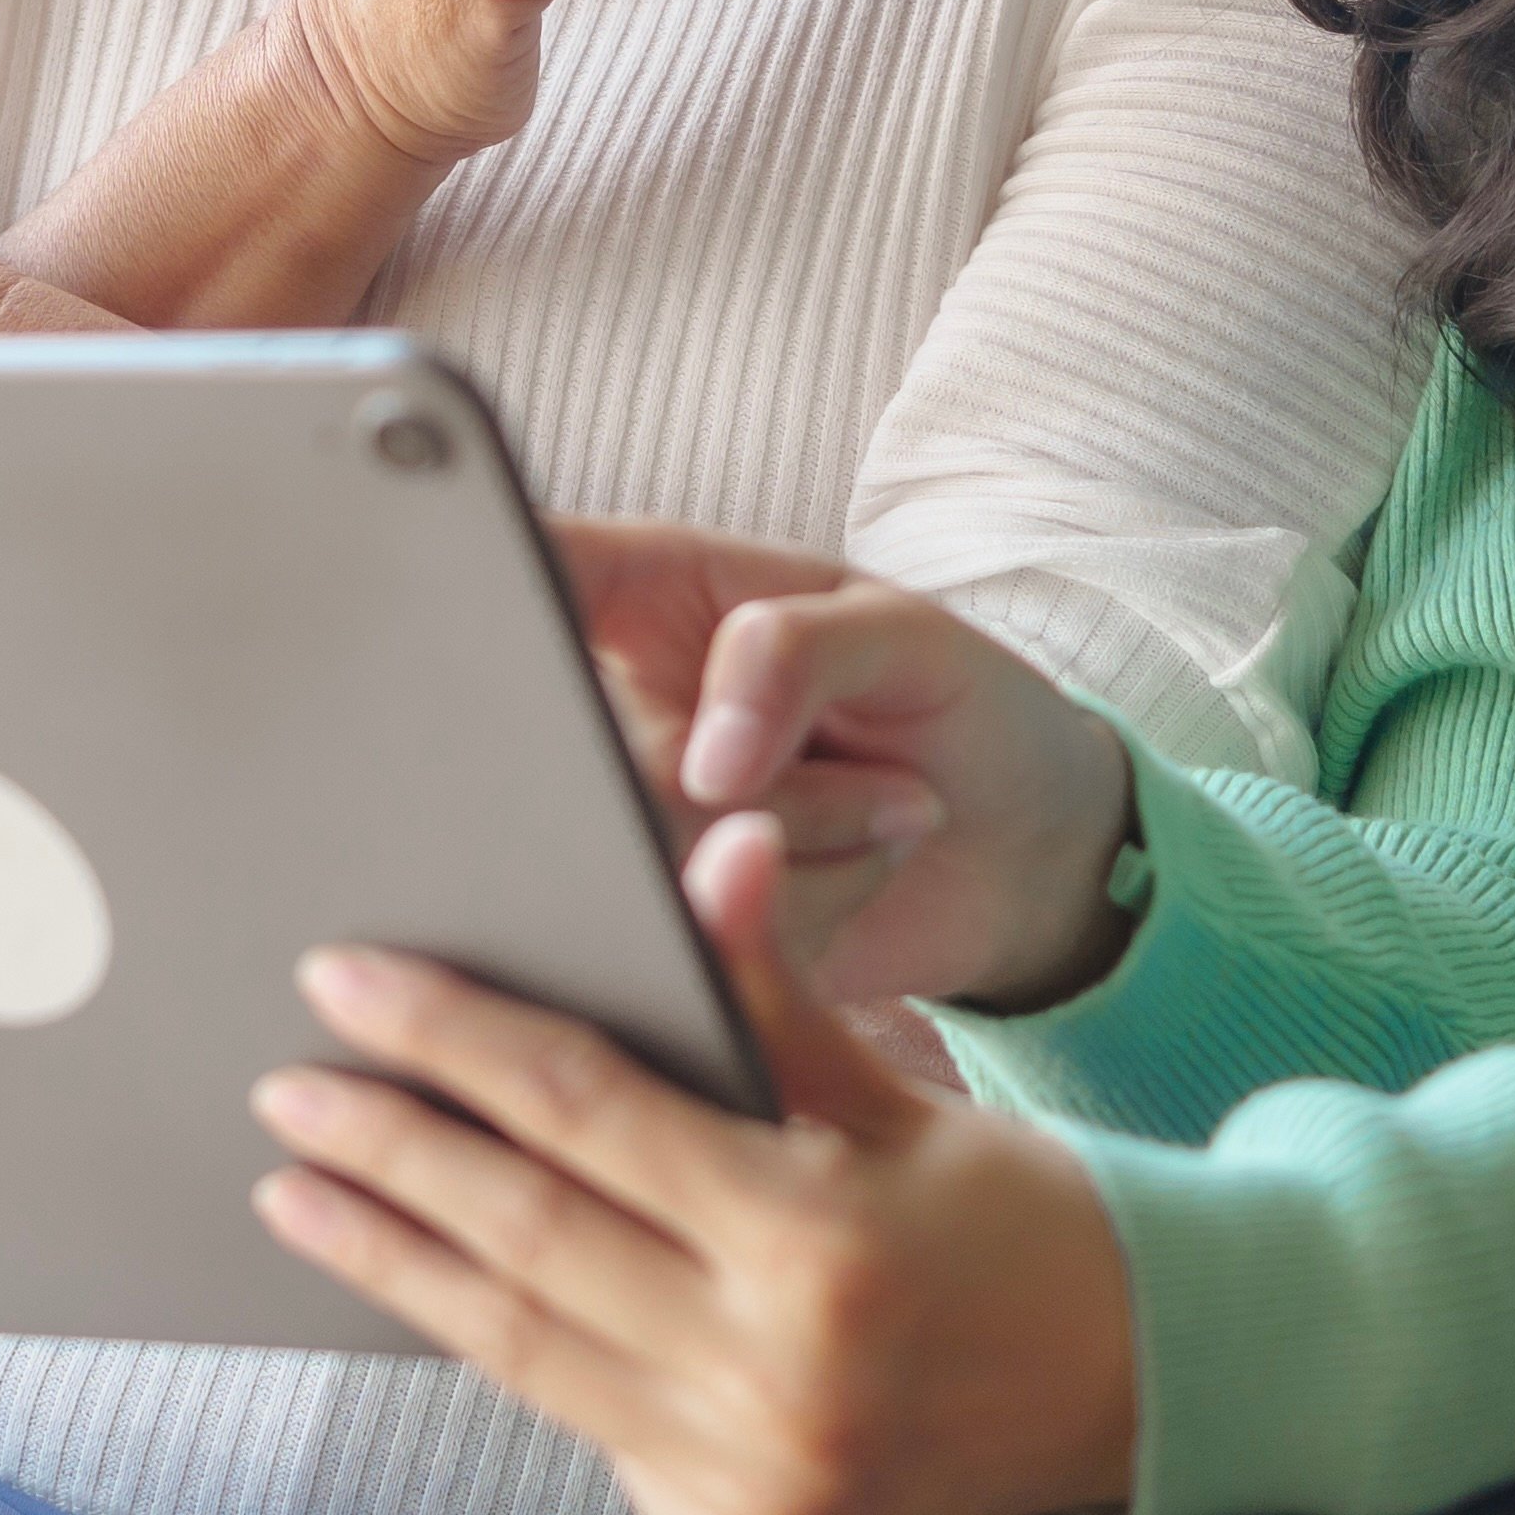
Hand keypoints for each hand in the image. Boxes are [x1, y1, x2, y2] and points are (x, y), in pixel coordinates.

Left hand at [249, 825, 1140, 1514]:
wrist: (1149, 1395)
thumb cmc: (1014, 1218)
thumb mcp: (899, 1094)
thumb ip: (775, 996)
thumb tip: (704, 851)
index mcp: (816, 1244)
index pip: (586, 1113)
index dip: (454, 1040)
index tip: (346, 984)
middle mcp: (775, 1382)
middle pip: (523, 1238)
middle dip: (387, 1152)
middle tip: (284, 1089)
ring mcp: (752, 1491)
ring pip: (525, 1352)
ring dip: (398, 1263)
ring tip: (303, 1193)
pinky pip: (591, 1431)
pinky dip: (512, 1352)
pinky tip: (438, 1285)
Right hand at [557, 518, 1141, 1013]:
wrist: (1025, 850)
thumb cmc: (953, 703)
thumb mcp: (901, 632)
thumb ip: (793, 652)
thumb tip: (701, 764)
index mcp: (639, 593)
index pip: (523, 569)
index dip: (489, 589)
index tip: (546, 638)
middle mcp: (614, 714)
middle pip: (595, 761)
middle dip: (763, 779)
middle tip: (884, 769)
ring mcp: (633, 831)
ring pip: (657, 862)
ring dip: (811, 844)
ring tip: (889, 806)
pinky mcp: (675, 939)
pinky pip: (714, 946)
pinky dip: (822, 914)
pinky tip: (867, 872)